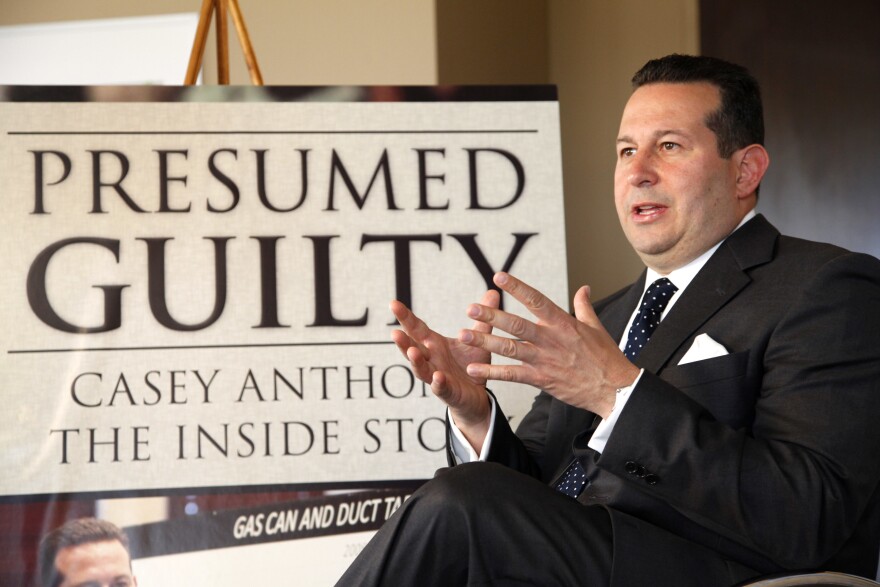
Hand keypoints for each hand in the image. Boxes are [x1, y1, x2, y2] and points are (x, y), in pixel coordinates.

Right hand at [390, 289, 500, 448]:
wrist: (477, 395)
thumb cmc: (471, 365)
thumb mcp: (478, 339)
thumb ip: (482, 318)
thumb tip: (493, 291)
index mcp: (434, 344)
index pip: (417, 328)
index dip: (405, 317)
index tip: (393, 303)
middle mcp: (431, 359)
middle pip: (413, 347)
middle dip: (403, 340)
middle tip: (394, 331)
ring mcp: (436, 376)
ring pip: (422, 369)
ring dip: (416, 361)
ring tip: (412, 351)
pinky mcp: (447, 391)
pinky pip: (441, 387)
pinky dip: (438, 383)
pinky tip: (438, 377)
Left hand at [460, 272, 638, 418]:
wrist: (614, 389)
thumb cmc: (605, 357)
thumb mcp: (596, 327)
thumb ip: (584, 306)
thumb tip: (583, 287)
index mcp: (563, 323)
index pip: (536, 299)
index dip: (516, 287)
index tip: (498, 276)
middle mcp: (551, 339)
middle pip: (516, 324)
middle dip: (491, 315)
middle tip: (470, 308)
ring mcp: (544, 359)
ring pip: (509, 347)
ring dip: (484, 340)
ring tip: (463, 334)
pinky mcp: (541, 379)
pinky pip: (512, 374)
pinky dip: (492, 371)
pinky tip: (473, 367)